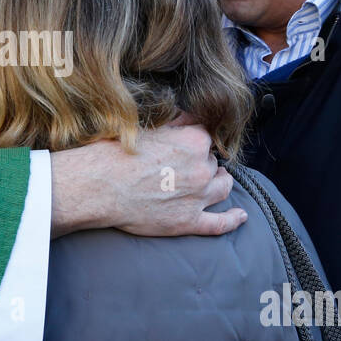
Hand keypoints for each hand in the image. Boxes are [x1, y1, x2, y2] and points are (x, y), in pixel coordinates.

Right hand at [49, 125, 245, 237]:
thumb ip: (175, 122)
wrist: (98, 186)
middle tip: (183, 167)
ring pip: (223, 187)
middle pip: (213, 163)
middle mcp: (202, 168)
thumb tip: (189, 117)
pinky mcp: (188, 222)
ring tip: (213, 182)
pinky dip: (233, 219)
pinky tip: (241, 216)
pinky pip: (220, 223)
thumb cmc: (116, 153)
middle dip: (202, 163)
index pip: (206, 137)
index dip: (194, 142)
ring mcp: (198, 197)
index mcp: (194, 141)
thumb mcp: (148, 127)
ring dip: (219, 182)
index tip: (185, 147)